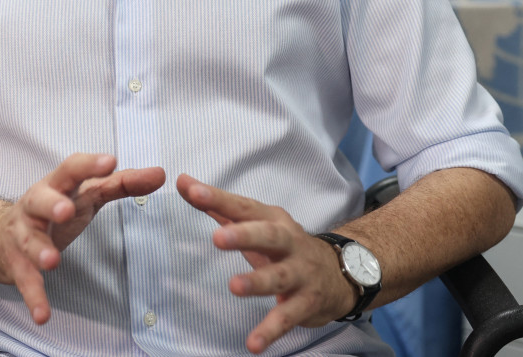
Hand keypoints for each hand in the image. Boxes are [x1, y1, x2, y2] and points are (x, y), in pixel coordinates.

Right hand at [0, 153, 164, 324]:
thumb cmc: (52, 209)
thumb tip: (160, 174)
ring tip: (53, 261)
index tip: (110, 162)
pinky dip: (34, 298)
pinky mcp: (17, 265)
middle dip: (52, 205)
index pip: (71, 169)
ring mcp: (23, 235)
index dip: (89, 165)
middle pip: (40, 200)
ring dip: (40, 251)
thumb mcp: (85, 194)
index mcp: (56, 185)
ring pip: (29, 241)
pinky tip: (43, 315)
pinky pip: (26, 281)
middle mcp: (35, 205)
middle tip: (65, 211)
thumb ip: (121, 184)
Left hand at [176, 174, 358, 353]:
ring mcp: (300, 273)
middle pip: (269, 236)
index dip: (219, 199)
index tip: (193, 191)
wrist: (340, 272)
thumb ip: (218, 205)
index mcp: (272, 220)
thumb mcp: (256, 222)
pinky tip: (253, 344)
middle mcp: (289, 242)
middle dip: (245, 236)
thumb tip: (182, 182)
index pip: (243, 207)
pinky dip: (271, 331)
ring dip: (257, 282)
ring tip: (234, 286)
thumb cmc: (285, 244)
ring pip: (279, 277)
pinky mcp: (306, 303)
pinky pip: (288, 318)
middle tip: (218, 238)